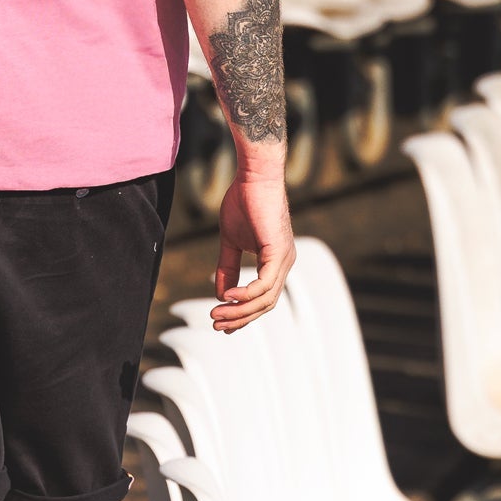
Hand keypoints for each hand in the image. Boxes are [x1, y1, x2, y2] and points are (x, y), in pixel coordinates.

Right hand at [212, 172, 294, 332]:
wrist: (254, 176)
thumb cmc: (243, 202)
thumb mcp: (231, 242)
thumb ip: (227, 268)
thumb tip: (220, 294)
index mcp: (275, 262)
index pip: (263, 298)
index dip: (244, 314)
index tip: (224, 324)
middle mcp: (284, 263)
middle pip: (266, 304)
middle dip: (240, 318)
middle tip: (216, 324)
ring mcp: (284, 259)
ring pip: (265, 299)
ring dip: (239, 310)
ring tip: (216, 314)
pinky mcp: (278, 251)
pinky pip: (264, 284)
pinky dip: (245, 294)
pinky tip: (227, 297)